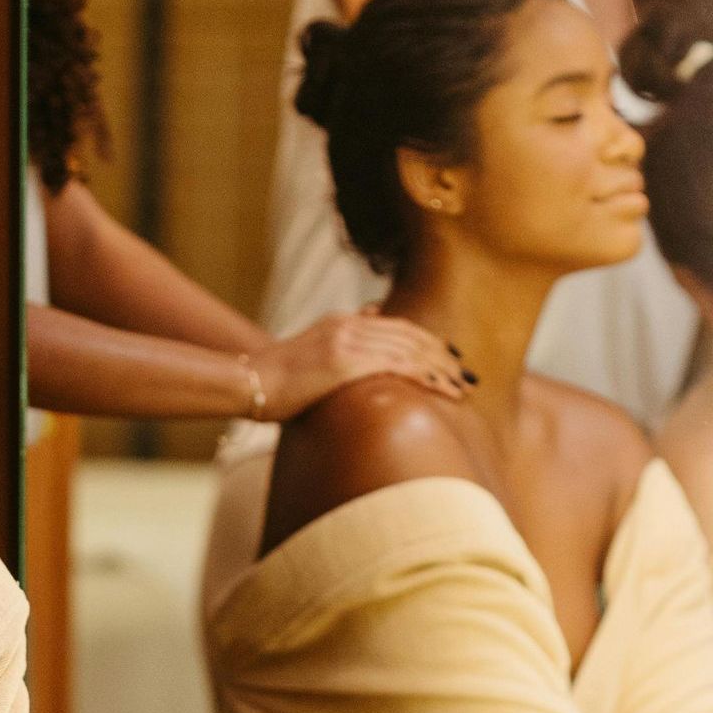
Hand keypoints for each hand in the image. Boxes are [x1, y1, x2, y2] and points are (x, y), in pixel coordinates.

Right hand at [252, 308, 469, 420]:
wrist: (246, 383)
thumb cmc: (270, 380)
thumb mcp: (306, 353)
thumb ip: (335, 345)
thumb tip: (361, 334)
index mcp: (340, 323)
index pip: (397, 327)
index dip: (428, 343)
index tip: (448, 360)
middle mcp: (348, 325)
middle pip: (411, 335)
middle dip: (443, 356)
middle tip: (467, 375)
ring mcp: (347, 341)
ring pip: (411, 349)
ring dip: (443, 369)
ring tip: (464, 386)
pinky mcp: (346, 361)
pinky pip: (400, 365)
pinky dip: (428, 376)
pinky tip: (445, 390)